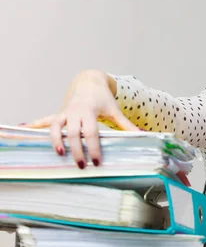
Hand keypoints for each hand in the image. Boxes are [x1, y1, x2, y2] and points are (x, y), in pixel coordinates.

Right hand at [22, 70, 138, 167]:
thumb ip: (126, 125)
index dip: (93, 148)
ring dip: (56, 141)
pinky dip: (34, 125)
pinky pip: (44, 121)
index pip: (91, 133)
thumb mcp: (115, 111)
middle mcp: (75, 113)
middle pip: (73, 133)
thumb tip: (143, 135)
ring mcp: (64, 113)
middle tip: (81, 165)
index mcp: (90, 113)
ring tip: (60, 154)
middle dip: (76, 150)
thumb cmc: (103, 99)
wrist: (89, 81)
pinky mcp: (58, 114)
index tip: (96, 162)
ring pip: (56, 127)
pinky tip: (22, 130)